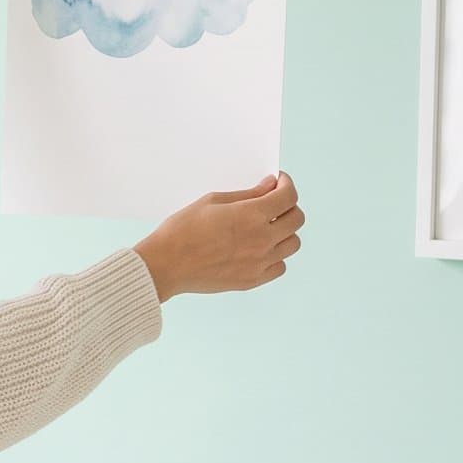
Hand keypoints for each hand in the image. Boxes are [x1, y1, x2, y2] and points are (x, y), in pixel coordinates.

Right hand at [133, 172, 305, 300]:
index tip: (278, 182)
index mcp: (252, 215)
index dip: (286, 184)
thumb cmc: (182, 229)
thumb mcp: (212, 201)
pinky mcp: (252, 280)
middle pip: (297, 219)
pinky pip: (280, 266)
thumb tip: (270, 187)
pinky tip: (259, 249)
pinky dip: (276, 256)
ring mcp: (259, 262)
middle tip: (273, 203)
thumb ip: (247, 194)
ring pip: (293, 244)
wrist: (165, 265)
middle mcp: (262, 239)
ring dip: (285, 232)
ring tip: (267, 228)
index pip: (288, 196)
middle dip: (288, 205)